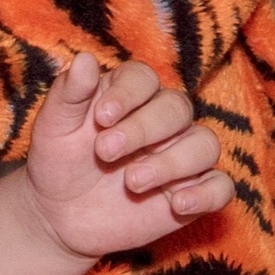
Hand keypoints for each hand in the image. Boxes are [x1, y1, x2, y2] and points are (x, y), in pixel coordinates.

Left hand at [23, 54, 230, 263]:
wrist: (60, 216)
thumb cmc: (58, 163)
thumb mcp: (54, 128)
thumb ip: (69, 94)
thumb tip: (84, 59)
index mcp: (129, 95)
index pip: (144, 78)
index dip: (127, 94)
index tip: (101, 118)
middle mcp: (161, 120)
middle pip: (177, 108)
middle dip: (143, 129)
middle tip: (105, 152)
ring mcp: (180, 156)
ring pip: (204, 144)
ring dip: (172, 162)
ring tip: (132, 182)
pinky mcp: (192, 193)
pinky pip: (220, 187)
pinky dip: (207, 194)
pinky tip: (176, 203)